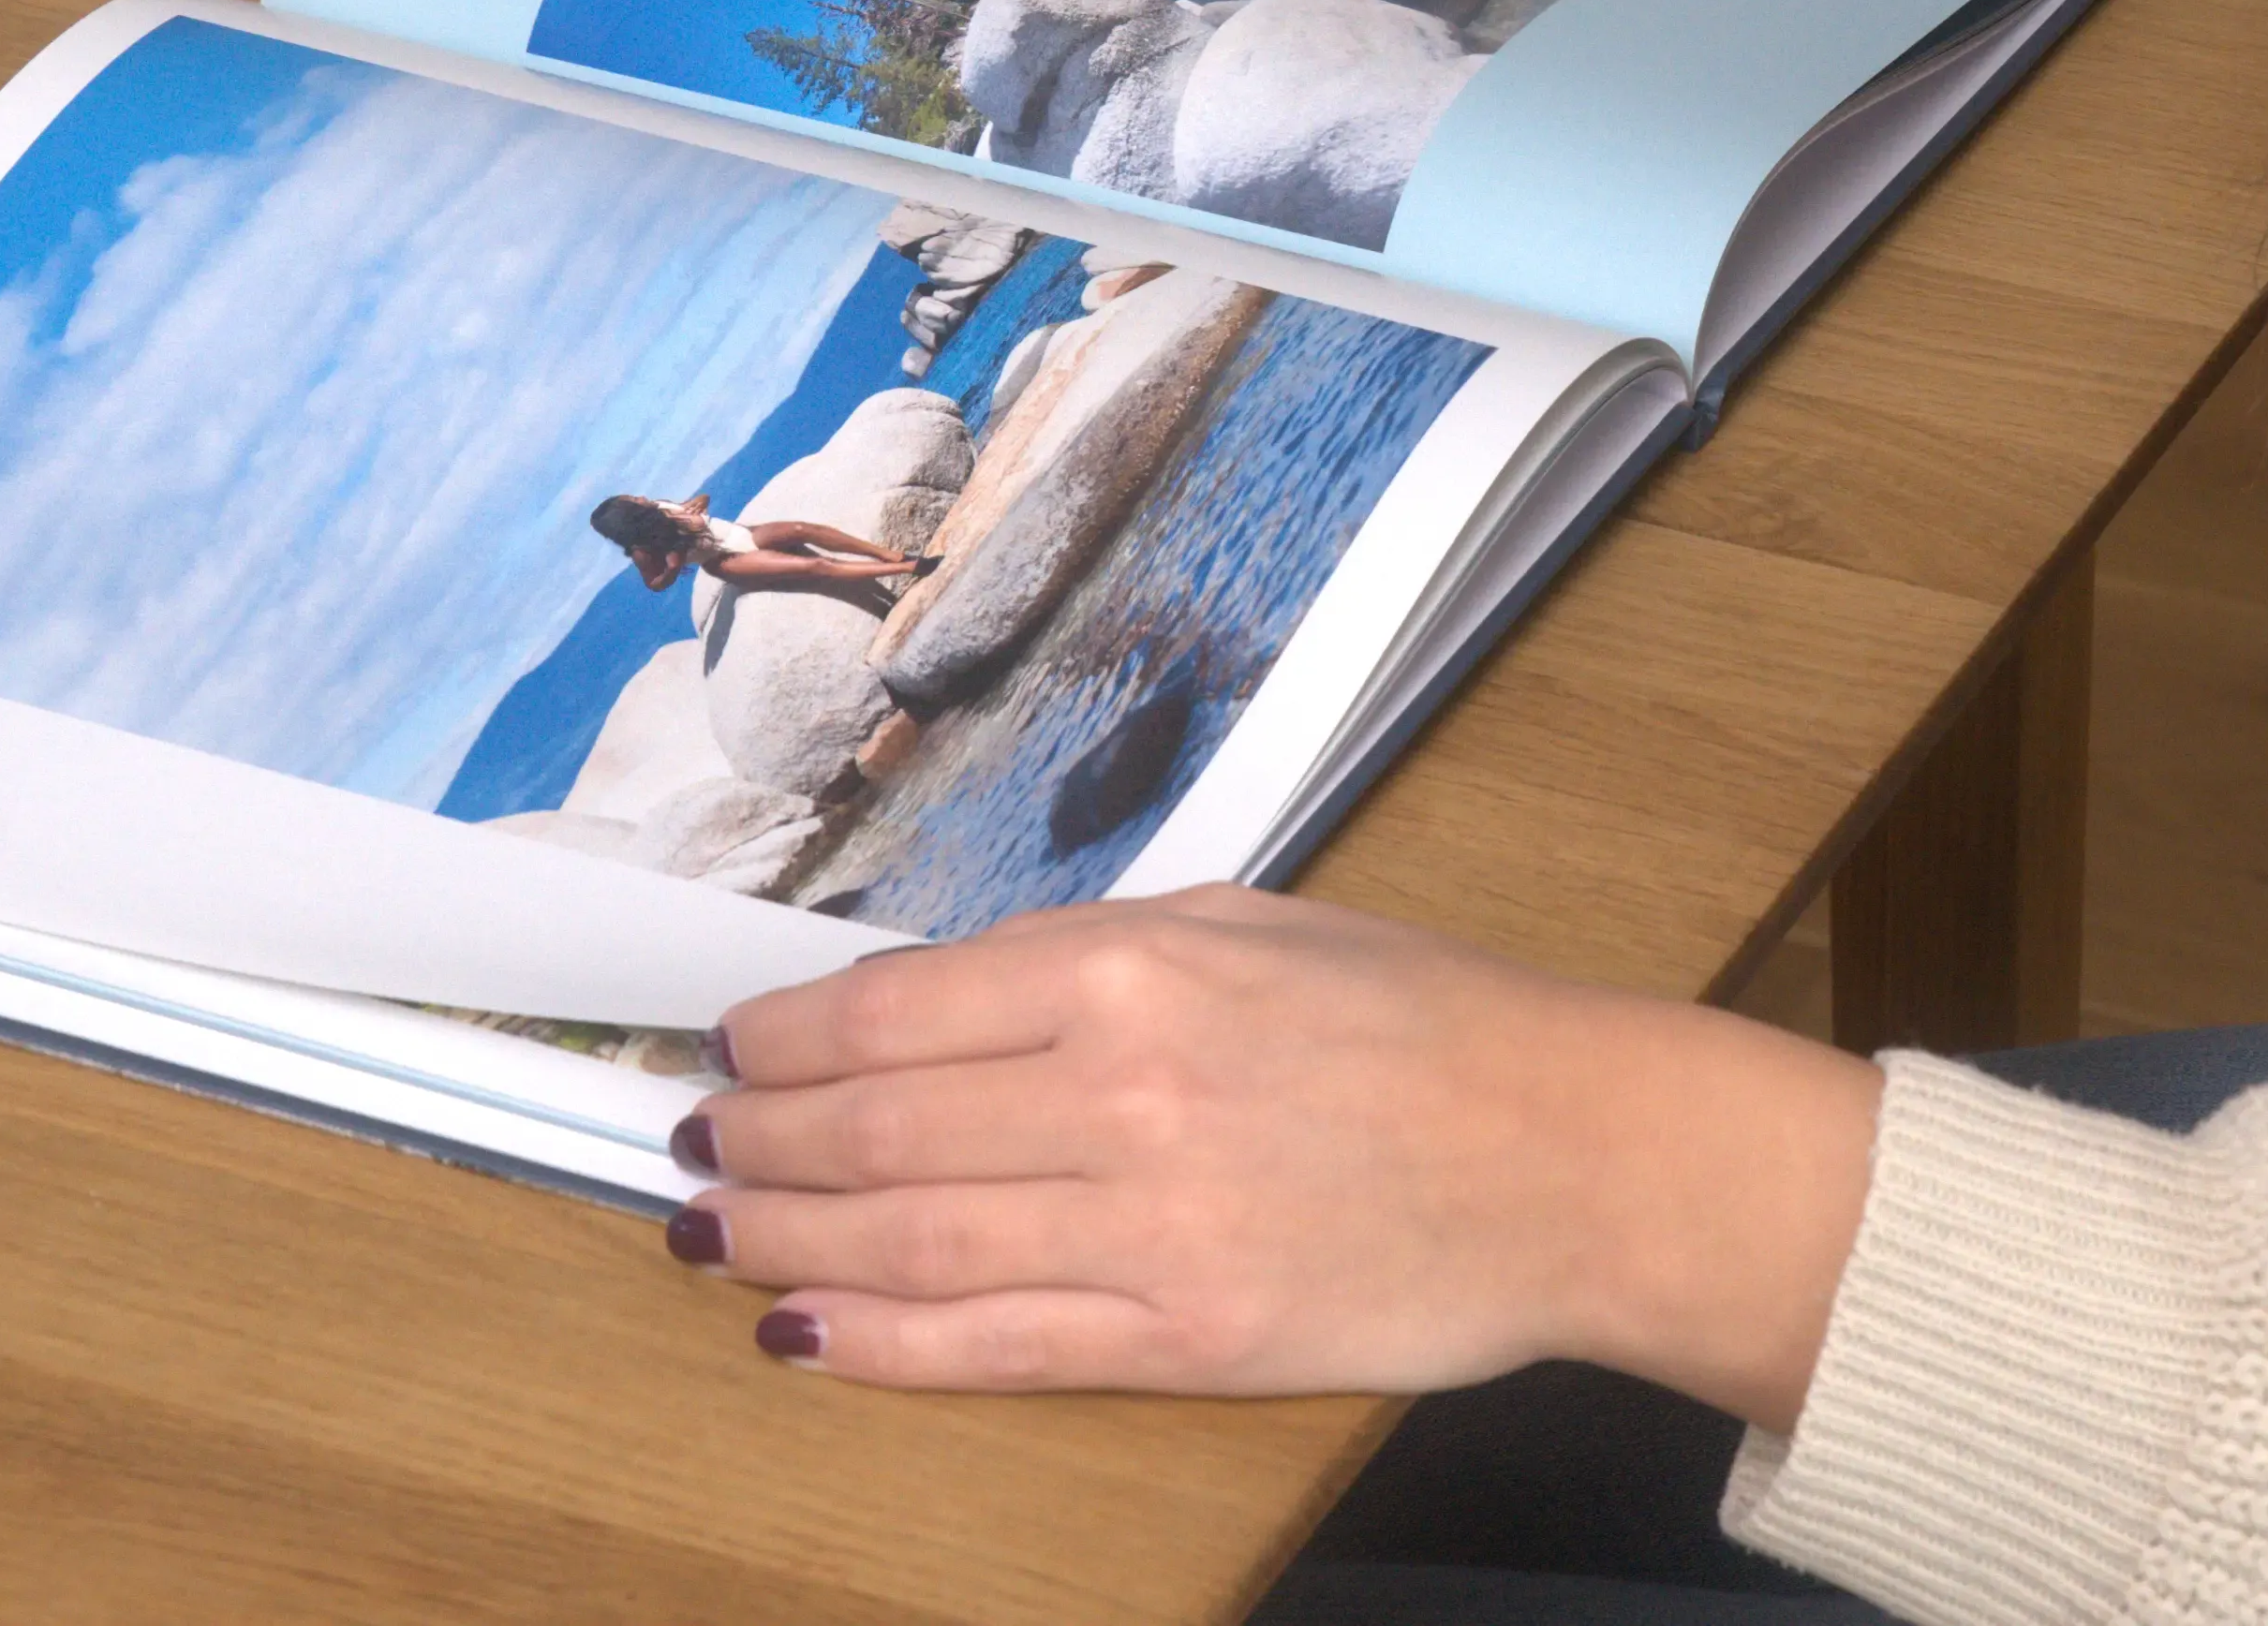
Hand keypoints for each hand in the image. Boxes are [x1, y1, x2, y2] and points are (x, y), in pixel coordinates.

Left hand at [671, 886, 1879, 1417]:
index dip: (785, 1037)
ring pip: (904, 1235)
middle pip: (874, 1123)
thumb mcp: (1255, 923)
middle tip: (692, 1144)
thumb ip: (1097, 956)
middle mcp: (1122, 1089)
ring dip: (780, 1237)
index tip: (736, 1047)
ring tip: (706, 1234)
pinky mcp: (1184, 1334)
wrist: (1575, 1154)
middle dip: (757, 1139)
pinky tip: (801, 1331)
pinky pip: (991, 1344)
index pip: (896, 1007)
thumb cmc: (1432, 1023)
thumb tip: (942, 993)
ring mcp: (1148, 1222)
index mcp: (1137, 968)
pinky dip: (877, 1343)